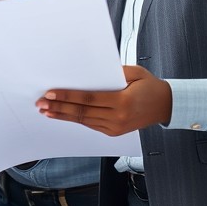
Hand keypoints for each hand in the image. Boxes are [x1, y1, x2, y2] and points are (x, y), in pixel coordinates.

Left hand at [36, 65, 172, 136]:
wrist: (165, 106)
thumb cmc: (150, 85)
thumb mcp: (134, 73)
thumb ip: (112, 73)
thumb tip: (87, 73)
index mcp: (123, 102)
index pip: (88, 98)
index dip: (67, 96)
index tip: (50, 93)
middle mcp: (118, 117)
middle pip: (82, 112)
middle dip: (59, 107)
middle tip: (41, 103)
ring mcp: (115, 127)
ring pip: (84, 121)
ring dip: (63, 115)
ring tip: (46, 110)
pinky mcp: (114, 132)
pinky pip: (91, 124)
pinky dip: (76, 119)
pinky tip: (63, 115)